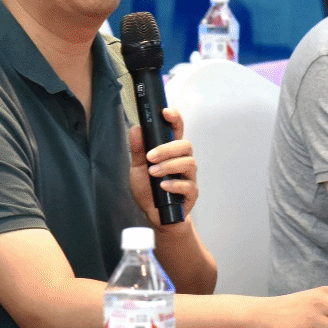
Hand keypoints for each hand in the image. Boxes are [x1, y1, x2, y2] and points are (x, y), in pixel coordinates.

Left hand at [128, 108, 197, 222]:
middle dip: (167, 149)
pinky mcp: (191, 193)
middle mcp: (183, 160)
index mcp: (171, 151)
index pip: (177, 129)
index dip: (175, 118)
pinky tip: (163, 186)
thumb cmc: (148, 190)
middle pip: (185, 145)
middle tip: (150, 157)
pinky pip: (188, 185)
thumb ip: (137, 150)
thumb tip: (136, 129)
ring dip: (169, 166)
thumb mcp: (137, 169)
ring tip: (153, 173)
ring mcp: (189, 176)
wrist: (154, 216)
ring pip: (188, 163)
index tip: (166, 112)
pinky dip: (174, 184)